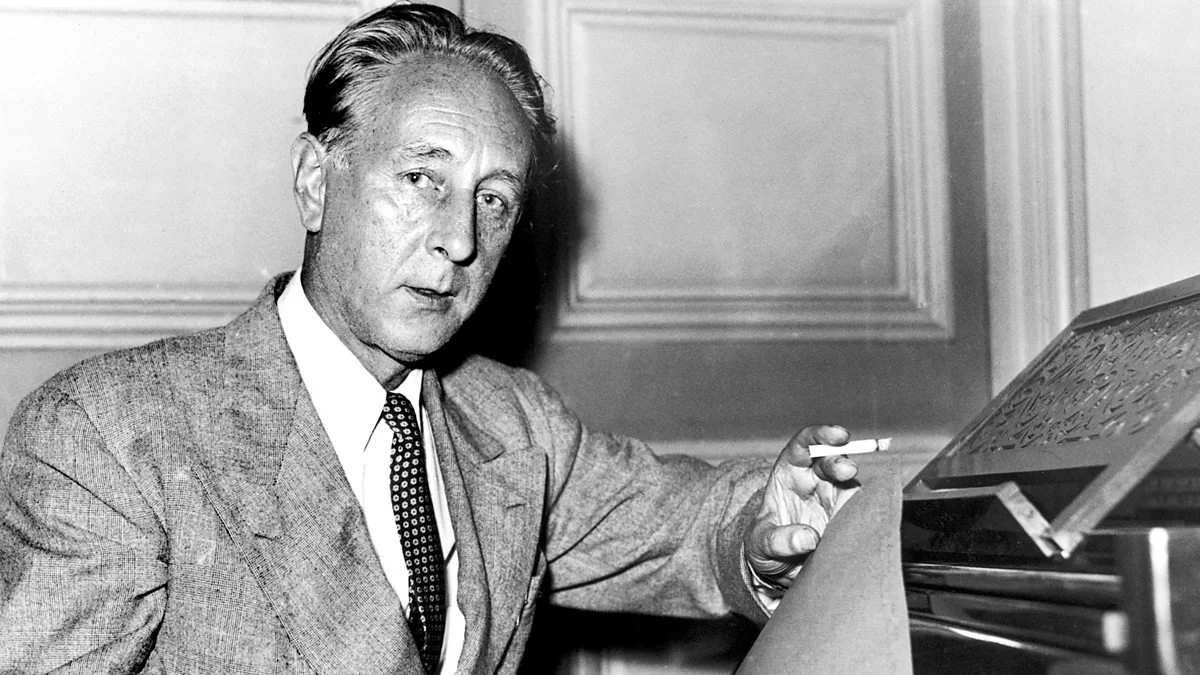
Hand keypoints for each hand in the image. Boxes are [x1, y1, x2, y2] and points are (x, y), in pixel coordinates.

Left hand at [744, 425, 860, 591]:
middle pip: (831, 462)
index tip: (838, 436)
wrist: (779, 569)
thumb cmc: (765, 546)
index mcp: (789, 474)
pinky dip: (869, 511)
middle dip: (840, 463)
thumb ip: (778, 540)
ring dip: (857, 489)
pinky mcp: (848, 519)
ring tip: (858, 499)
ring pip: (851, 485)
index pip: (804, 446)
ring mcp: (834, 499)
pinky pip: (862, 511)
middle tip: (848, 470)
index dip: (821, 435)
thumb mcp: (760, 543)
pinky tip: (871, 514)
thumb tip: (808, 538)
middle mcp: (814, 481)